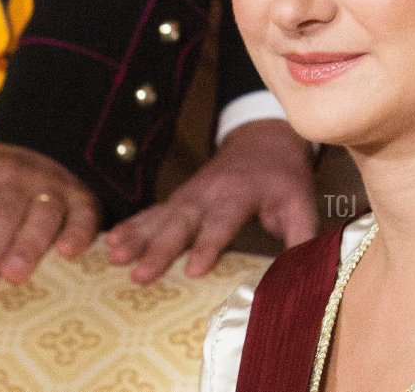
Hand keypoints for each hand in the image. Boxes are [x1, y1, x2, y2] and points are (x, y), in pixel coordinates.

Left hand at [0, 143, 98, 297]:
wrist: (42, 156)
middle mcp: (23, 177)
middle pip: (4, 213)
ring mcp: (55, 188)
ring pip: (43, 216)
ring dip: (30, 246)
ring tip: (15, 275)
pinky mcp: (83, 201)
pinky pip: (85, 216)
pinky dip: (80, 233)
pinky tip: (68, 253)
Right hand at [106, 119, 316, 282]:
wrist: (264, 140)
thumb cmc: (284, 178)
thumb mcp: (302, 203)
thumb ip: (302, 237)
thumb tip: (304, 271)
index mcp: (242, 193)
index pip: (224, 221)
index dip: (209, 244)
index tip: (194, 270)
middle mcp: (210, 192)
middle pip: (183, 221)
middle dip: (161, 248)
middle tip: (140, 274)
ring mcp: (190, 194)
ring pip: (161, 216)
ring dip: (137, 237)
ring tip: (115, 257)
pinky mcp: (179, 198)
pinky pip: (152, 213)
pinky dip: (131, 227)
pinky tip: (110, 243)